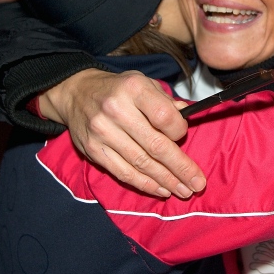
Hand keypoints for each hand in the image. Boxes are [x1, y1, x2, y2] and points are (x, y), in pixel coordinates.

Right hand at [38, 69, 206, 197]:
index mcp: (134, 89)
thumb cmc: (118, 89)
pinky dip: (144, 184)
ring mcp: (103, 132)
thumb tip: (186, 114)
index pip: (164, 116)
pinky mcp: (93, 150)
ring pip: (141, 163)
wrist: (76, 93)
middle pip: (155, 146)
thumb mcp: (143, 83)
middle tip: (197, 183)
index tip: (184, 135)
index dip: (179, 130)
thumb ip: (164, 100)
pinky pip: (123, 173)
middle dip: (180, 168)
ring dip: (166, 181)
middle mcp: (116, 110)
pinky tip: (161, 190)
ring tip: (183, 191)